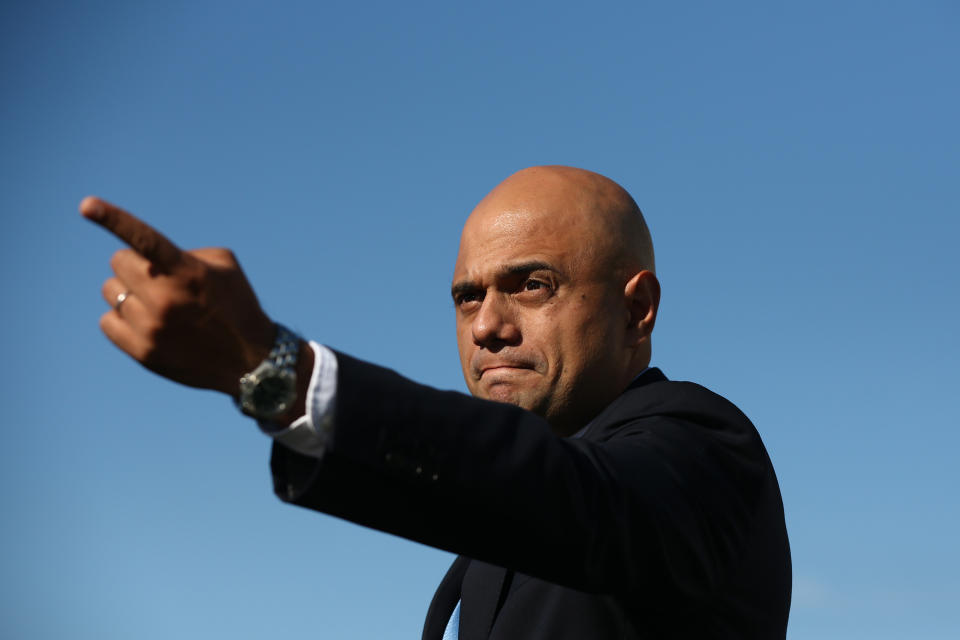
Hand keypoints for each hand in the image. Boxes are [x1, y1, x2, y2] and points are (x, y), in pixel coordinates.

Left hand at [81, 196, 276, 395]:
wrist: (250, 360)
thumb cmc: (237, 305)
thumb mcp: (224, 267)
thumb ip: (184, 253)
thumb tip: (148, 257)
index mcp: (188, 273)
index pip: (145, 240)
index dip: (113, 219)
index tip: (86, 205)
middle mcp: (167, 299)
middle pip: (120, 262)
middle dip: (136, 265)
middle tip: (159, 279)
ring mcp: (152, 327)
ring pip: (109, 290)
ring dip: (128, 292)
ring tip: (156, 304)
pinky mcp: (142, 351)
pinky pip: (107, 321)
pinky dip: (122, 318)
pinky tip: (147, 323)